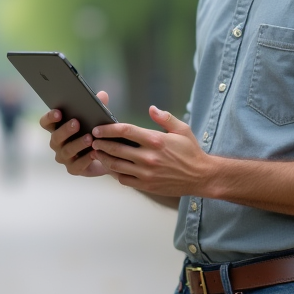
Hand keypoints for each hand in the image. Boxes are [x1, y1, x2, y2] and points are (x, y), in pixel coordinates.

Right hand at [39, 90, 109, 177]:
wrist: (107, 155)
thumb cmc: (96, 132)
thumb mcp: (98, 118)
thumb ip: (99, 106)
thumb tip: (103, 95)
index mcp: (58, 128)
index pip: (46, 123)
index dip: (49, 118)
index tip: (58, 112)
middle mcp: (57, 143)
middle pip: (55, 137)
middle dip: (65, 129)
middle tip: (76, 123)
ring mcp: (64, 157)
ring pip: (66, 151)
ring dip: (77, 144)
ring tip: (89, 138)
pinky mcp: (73, 169)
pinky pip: (77, 165)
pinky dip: (86, 159)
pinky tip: (94, 153)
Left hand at [89, 106, 213, 196]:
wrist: (201, 176)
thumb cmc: (191, 152)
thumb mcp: (182, 130)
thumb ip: (165, 118)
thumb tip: (151, 108)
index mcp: (155, 140)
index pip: (125, 131)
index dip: (108, 129)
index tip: (98, 129)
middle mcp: (148, 157)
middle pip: (116, 148)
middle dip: (100, 143)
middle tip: (92, 140)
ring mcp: (146, 173)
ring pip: (116, 165)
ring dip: (103, 158)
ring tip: (97, 153)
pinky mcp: (146, 185)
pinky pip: (123, 179)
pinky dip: (114, 173)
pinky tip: (111, 167)